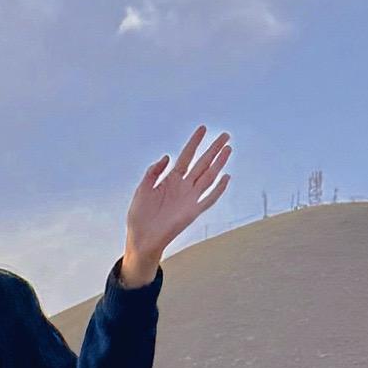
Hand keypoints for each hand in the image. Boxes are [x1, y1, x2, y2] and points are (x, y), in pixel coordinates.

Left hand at [121, 128, 230, 285]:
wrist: (141, 238)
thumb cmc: (140, 216)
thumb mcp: (142, 188)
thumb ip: (153, 172)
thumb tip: (167, 157)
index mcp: (170, 179)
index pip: (186, 156)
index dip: (194, 142)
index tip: (202, 129)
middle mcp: (183, 186)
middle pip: (202, 163)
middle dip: (213, 149)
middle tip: (224, 135)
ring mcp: (190, 198)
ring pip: (208, 177)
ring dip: (219, 163)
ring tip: (228, 149)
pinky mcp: (193, 212)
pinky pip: (209, 199)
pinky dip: (218, 189)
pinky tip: (226, 177)